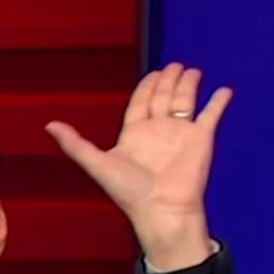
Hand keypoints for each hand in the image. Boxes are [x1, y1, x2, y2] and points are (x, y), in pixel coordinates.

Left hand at [45, 62, 230, 269]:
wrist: (162, 209)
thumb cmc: (129, 191)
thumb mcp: (97, 164)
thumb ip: (75, 144)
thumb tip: (48, 125)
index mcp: (134, 134)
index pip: (140, 102)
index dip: (146, 86)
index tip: (155, 72)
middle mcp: (158, 131)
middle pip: (163, 97)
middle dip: (168, 80)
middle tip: (175, 65)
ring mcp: (181, 133)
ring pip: (185, 101)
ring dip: (189, 85)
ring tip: (193, 70)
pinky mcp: (202, 138)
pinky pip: (212, 115)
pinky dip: (219, 102)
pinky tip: (224, 90)